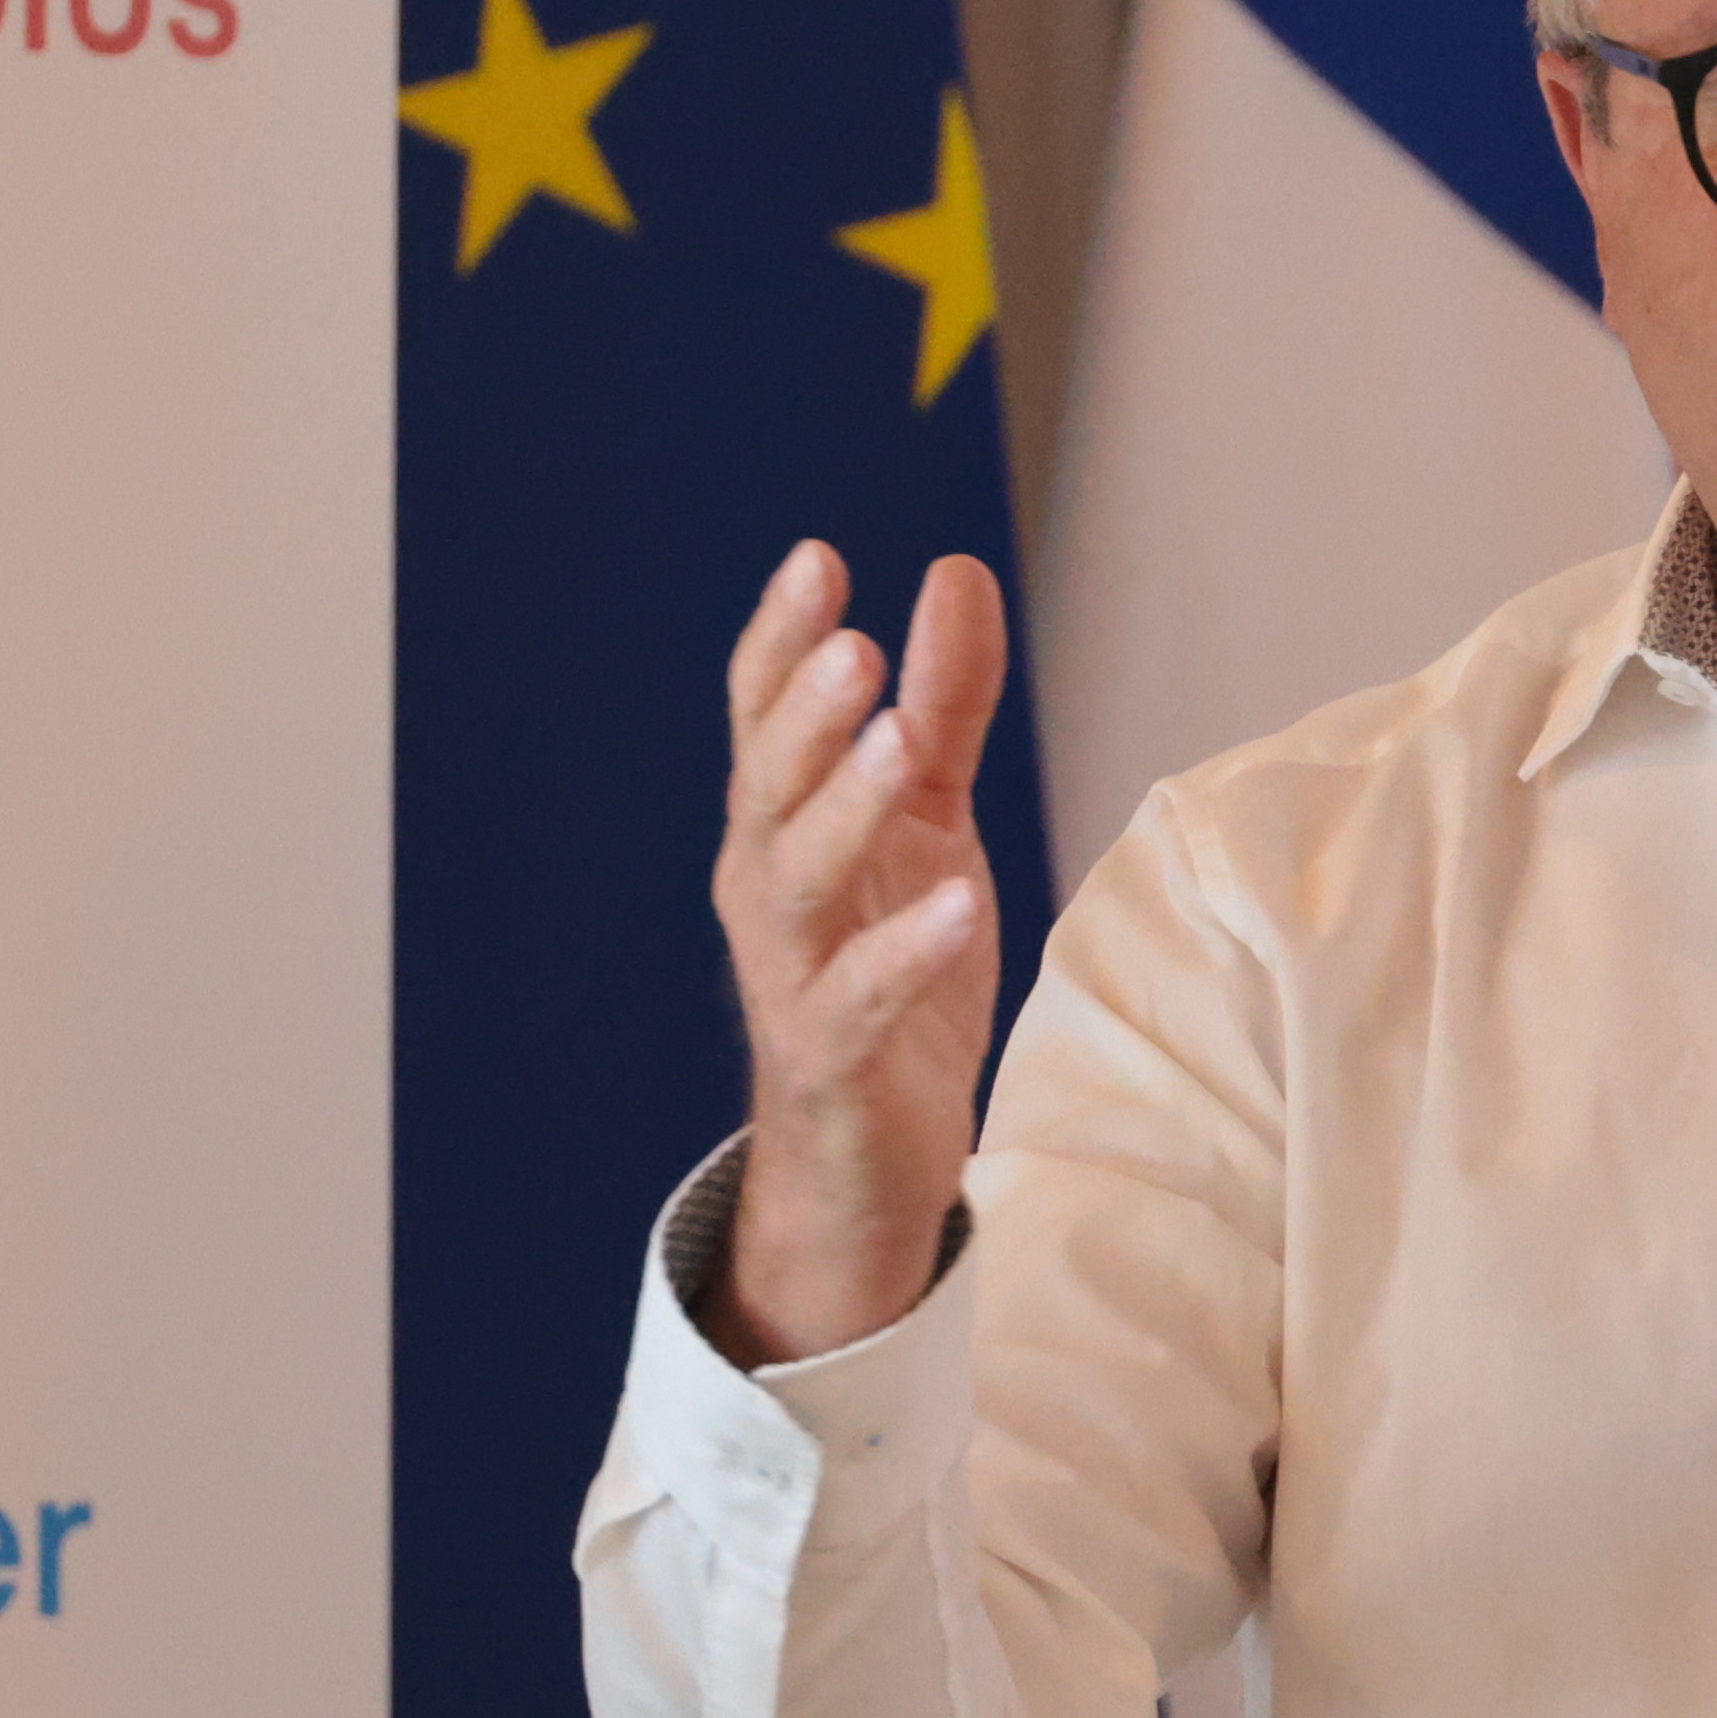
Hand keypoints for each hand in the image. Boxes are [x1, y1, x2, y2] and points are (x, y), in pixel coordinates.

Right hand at [706, 541, 1005, 1363]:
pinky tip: (952, 900)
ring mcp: (790, 979)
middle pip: (767, 789)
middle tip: (855, 644)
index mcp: (783, 827)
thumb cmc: (893, 974)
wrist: (872, 1157)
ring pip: (794, 884)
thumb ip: (943, 706)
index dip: (782, 641)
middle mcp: (766, 893)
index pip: (764, 718)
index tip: (818, 560)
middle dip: (804, 715)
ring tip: (895, 738)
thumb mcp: (931, 825)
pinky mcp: (833, 1061)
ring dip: (841, 809)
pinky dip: (900, 951)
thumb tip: (952, 569)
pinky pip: (856, 1000)